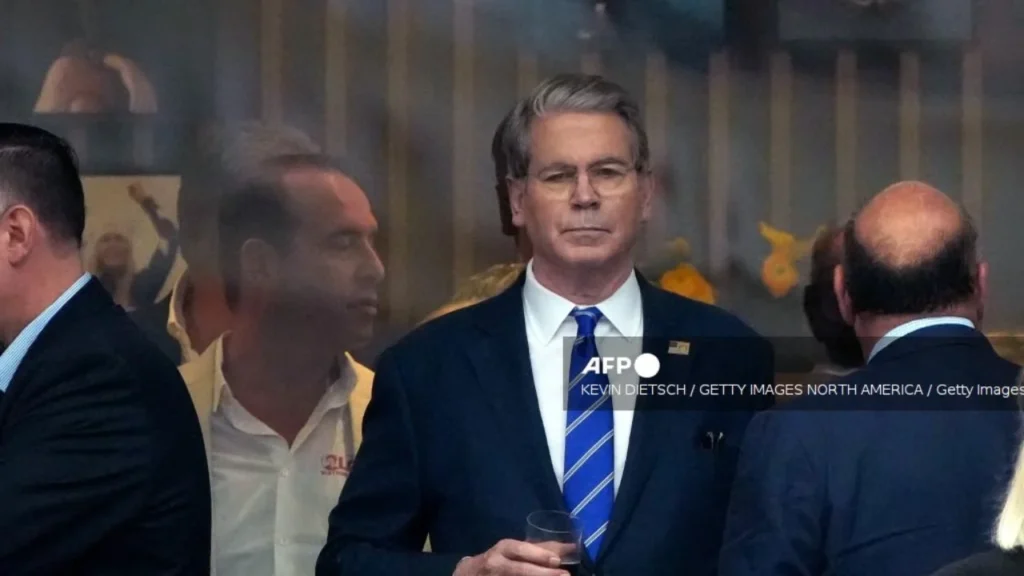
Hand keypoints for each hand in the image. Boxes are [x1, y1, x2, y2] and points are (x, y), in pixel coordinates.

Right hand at [453, 539, 572, 575]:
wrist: (469, 574)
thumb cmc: (499, 558)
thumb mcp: (513, 550)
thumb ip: (538, 549)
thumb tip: (569, 547)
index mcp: (503, 549)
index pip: (521, 550)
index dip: (539, 555)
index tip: (558, 561)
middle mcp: (497, 563)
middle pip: (520, 570)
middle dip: (543, 573)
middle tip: (564, 575)